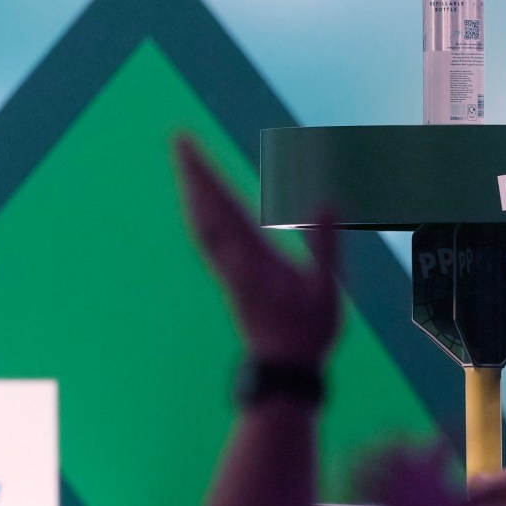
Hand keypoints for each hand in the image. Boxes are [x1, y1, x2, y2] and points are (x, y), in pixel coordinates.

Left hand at [175, 136, 340, 369]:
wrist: (283, 367)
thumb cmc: (309, 330)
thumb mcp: (326, 289)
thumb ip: (326, 246)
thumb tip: (326, 202)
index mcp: (251, 256)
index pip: (223, 206)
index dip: (206, 175)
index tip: (190, 146)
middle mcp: (232, 259)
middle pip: (205, 208)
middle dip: (193, 171)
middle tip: (179, 138)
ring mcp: (229, 268)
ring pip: (202, 222)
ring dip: (194, 190)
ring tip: (187, 163)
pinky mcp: (231, 276)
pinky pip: (207, 238)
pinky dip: (200, 213)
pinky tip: (200, 205)